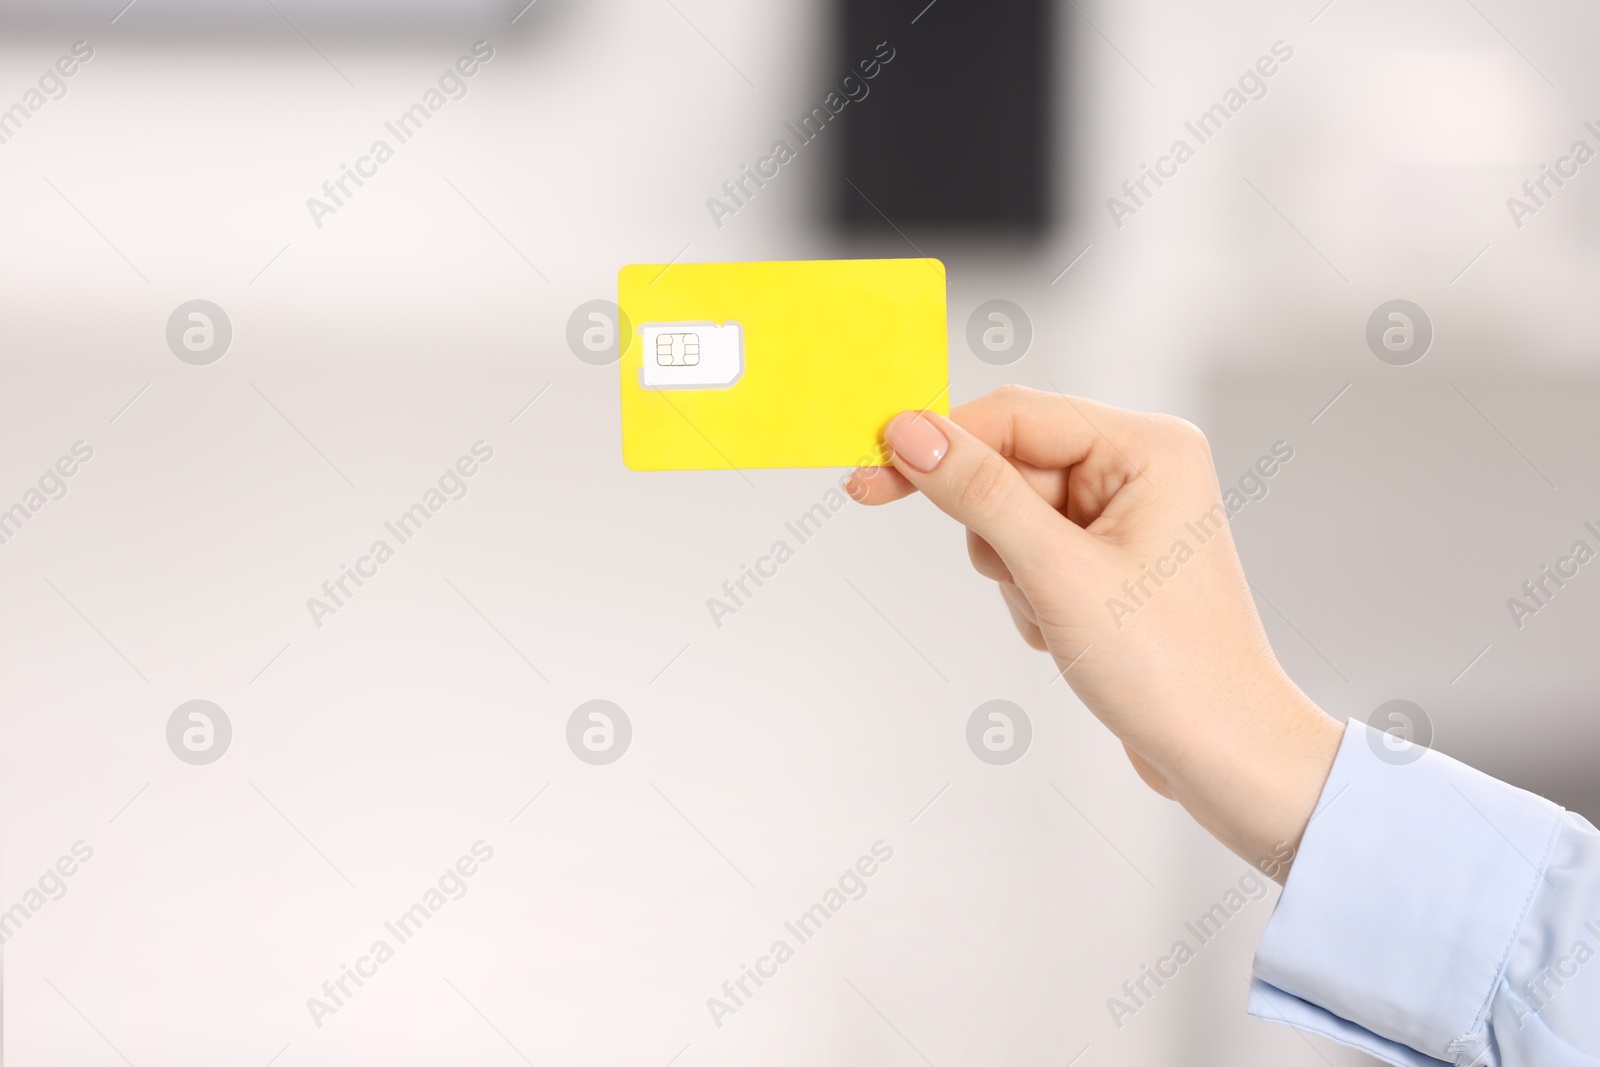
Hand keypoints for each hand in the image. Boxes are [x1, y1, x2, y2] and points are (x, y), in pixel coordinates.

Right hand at [848, 386, 1342, 879]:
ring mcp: (1129, 514)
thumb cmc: (1169, 668)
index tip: (871, 475)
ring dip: (1014, 573)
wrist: (1224, 756)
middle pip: (1011, 465)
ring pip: (1013, 515)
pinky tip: (1070, 634)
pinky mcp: (1113, 558)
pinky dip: (1031, 595)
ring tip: (1061, 620)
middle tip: (1023, 584)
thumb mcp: (1057, 573)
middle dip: (997, 534)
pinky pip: (1033, 553)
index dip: (939, 444)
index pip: (1014, 415)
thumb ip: (978, 493)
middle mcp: (1143, 467)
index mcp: (1149, 446)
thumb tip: (909, 432)